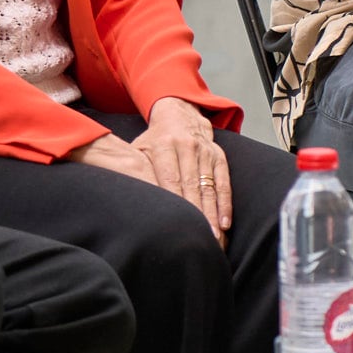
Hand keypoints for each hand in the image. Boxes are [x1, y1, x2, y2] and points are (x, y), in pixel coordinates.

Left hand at [140, 103, 234, 228]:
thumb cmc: (154, 139)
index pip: (170, 178)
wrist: (179, 113)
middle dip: (197, 214)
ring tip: (214, 238)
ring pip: (209, 187)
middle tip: (199, 238)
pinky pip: (224, 182)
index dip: (175, 201)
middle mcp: (187, 147)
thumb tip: (127, 201)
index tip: (178, 223)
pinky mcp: (219, 156)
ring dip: (212, 214)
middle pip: (192, 186)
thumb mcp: (139, 149)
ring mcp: (205, 151)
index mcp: (164, 145)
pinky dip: (225, 203)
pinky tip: (226, 223)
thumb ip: (136, 171)